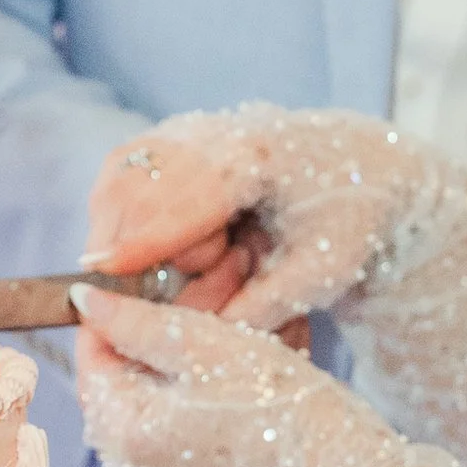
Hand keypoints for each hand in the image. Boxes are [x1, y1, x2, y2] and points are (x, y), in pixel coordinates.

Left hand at [75, 284, 389, 466]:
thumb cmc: (277, 404)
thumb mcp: (202, 343)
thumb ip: (135, 321)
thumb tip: (82, 300)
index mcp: (122, 429)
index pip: (91, 355)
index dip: (119, 312)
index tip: (155, 284)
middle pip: (119, 383)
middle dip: (151, 339)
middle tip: (199, 306)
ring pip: (148, 406)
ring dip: (175, 369)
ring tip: (225, 339)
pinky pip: (174, 435)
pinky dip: (193, 403)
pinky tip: (236, 381)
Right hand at [87, 108, 442, 329]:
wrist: (364, 166)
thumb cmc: (348, 223)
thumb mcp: (318, 276)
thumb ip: (259, 308)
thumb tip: (196, 339)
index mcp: (261, 159)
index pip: (186, 198)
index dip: (143, 238)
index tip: (102, 273)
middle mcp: (218, 131)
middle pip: (139, 186)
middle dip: (137, 246)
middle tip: (188, 279)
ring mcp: (192, 127)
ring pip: (119, 177)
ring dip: (127, 231)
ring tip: (196, 257)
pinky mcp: (174, 135)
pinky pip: (121, 174)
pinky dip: (125, 214)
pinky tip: (159, 241)